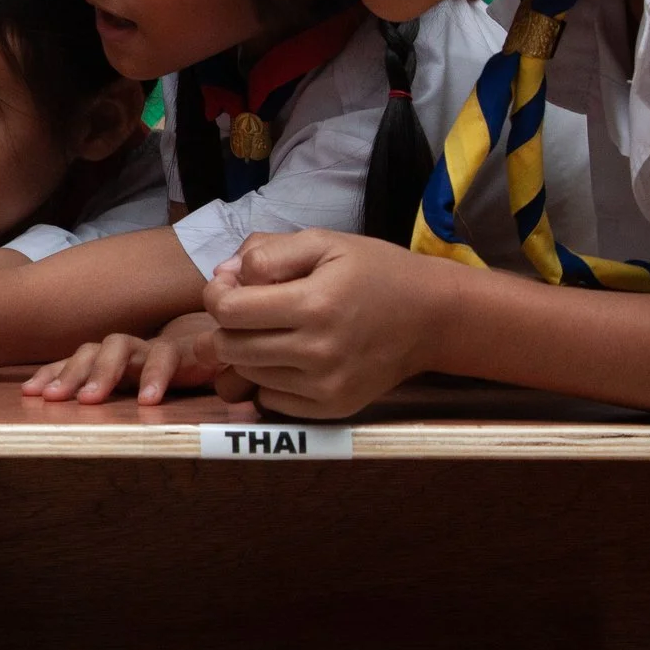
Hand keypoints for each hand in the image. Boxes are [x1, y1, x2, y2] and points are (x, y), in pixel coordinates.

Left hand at [22, 311, 222, 404]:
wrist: (215, 356)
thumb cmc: (166, 380)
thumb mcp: (131, 395)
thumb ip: (105, 404)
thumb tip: (63, 429)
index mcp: (108, 362)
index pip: (72, 363)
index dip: (50, 374)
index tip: (30, 393)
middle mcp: (124, 352)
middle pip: (89, 351)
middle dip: (68, 373)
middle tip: (55, 399)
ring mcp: (149, 349)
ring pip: (118, 346)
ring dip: (102, 371)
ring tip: (91, 400)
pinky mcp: (182, 352)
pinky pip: (165, 356)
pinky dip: (155, 376)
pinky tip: (147, 401)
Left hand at [203, 230, 458, 417]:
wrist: (433, 317)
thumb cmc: (375, 272)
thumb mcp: (324, 242)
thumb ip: (266, 252)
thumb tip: (224, 275)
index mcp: (314, 304)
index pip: (229, 311)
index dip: (217, 294)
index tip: (230, 285)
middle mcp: (318, 352)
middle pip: (229, 347)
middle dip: (225, 325)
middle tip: (246, 309)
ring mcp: (326, 386)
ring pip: (247, 374)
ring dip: (246, 351)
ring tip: (271, 329)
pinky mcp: (333, 408)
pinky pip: (271, 401)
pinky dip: (268, 378)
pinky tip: (289, 356)